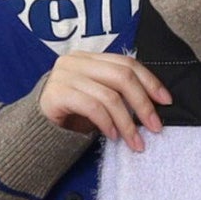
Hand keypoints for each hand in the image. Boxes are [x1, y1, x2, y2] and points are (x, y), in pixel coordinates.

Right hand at [39, 50, 173, 152]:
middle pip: (122, 77)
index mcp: (89, 57)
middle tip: (155, 127)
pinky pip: (92, 107)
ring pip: (109, 96)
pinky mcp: (57, 94)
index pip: (127, 63)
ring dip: (127, 122)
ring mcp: (65, 75)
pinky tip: (113, 136)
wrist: (34, 126)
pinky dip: (107, 123)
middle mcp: (77, 61)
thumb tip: (153, 106)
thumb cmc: (71, 113)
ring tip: (135, 142)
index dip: (150, 81)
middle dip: (143, 104)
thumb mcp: (98, 98)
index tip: (166, 101)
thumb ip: (118, 93)